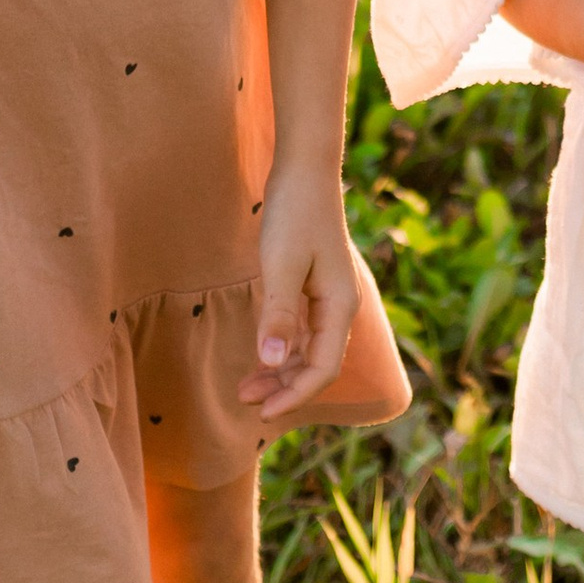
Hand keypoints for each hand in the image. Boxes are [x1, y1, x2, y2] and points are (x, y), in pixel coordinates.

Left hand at [246, 173, 363, 417]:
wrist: (305, 170)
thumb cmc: (294, 213)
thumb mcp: (281, 265)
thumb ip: (278, 314)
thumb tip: (272, 361)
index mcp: (339, 305)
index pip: (323, 368)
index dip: (295, 395)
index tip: (262, 412)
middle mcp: (339, 305)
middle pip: (317, 363)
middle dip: (284, 388)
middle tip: (244, 402)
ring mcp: (328, 296)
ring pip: (309, 349)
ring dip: (280, 371)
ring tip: (245, 387)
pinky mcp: (314, 285)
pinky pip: (302, 330)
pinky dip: (282, 348)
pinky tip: (260, 354)